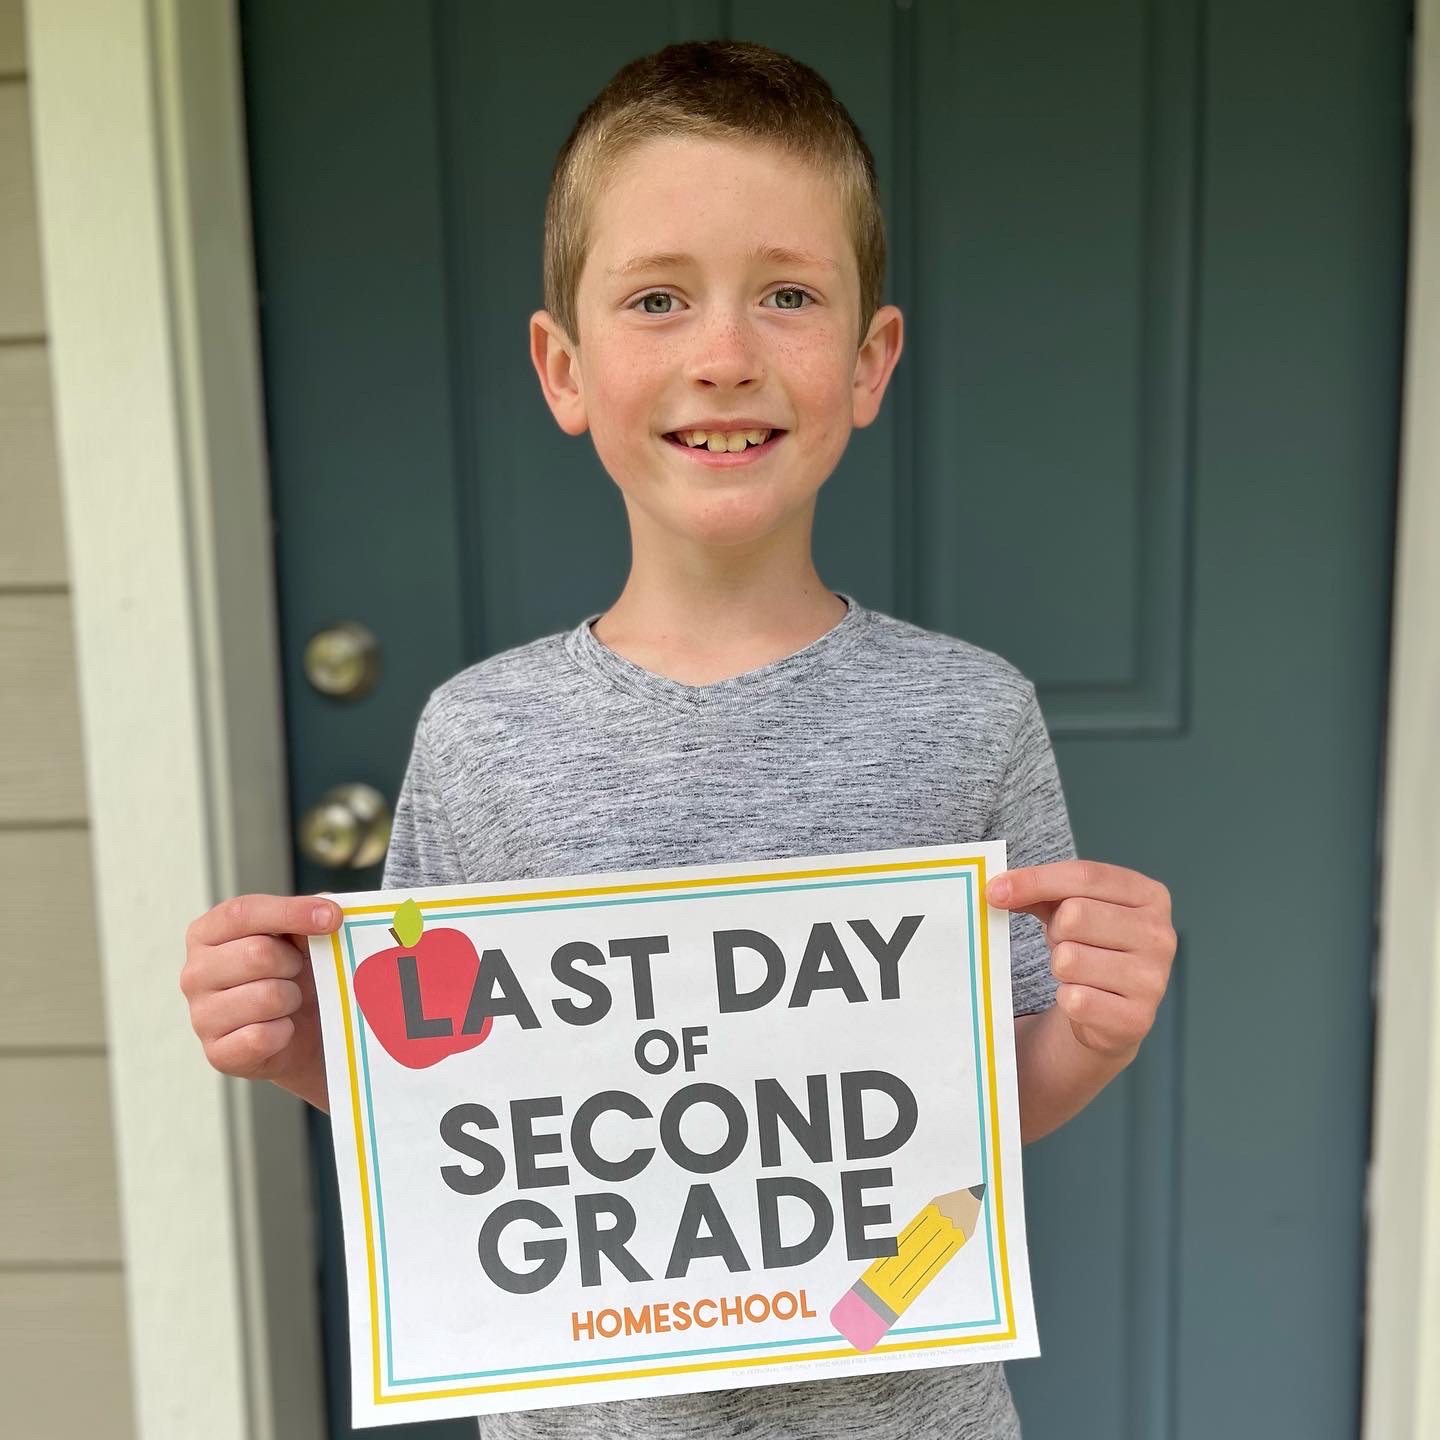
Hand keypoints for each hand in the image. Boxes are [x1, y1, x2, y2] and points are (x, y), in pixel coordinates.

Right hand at [180, 893, 341, 1109]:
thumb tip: (327, 912)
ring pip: (266, 997)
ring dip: (291, 998)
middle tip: (296, 970)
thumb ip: (308, 914)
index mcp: (207, 933)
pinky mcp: (217, 1053)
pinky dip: (284, 1032)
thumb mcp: (301, 934)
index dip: (290, 912)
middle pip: (257, 954)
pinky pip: (262, 1037)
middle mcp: (195, 973)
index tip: (332, 917)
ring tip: (288, 1000)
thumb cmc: (295, 972)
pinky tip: (282, 1027)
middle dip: (293, 962)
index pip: (242, 913)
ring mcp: (201, 1016)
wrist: (302, 1031)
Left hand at [988, 860, 1174, 1058]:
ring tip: (1076, 971)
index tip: (994, 891)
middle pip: (1075, 914)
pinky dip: (1066, 998)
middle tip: (1064, 942)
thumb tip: (998, 890)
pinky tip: (1083, 998)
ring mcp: (1153, 978)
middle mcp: (1160, 934)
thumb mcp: (1071, 907)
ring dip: (1059, 966)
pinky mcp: (1136, 1018)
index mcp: (1149, 896)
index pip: (1085, 876)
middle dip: (1055, 930)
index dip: (1035, 880)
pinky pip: (1074, 999)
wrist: (1112, 1011)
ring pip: (1069, 959)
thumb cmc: (1091, 945)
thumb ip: (1039, 890)